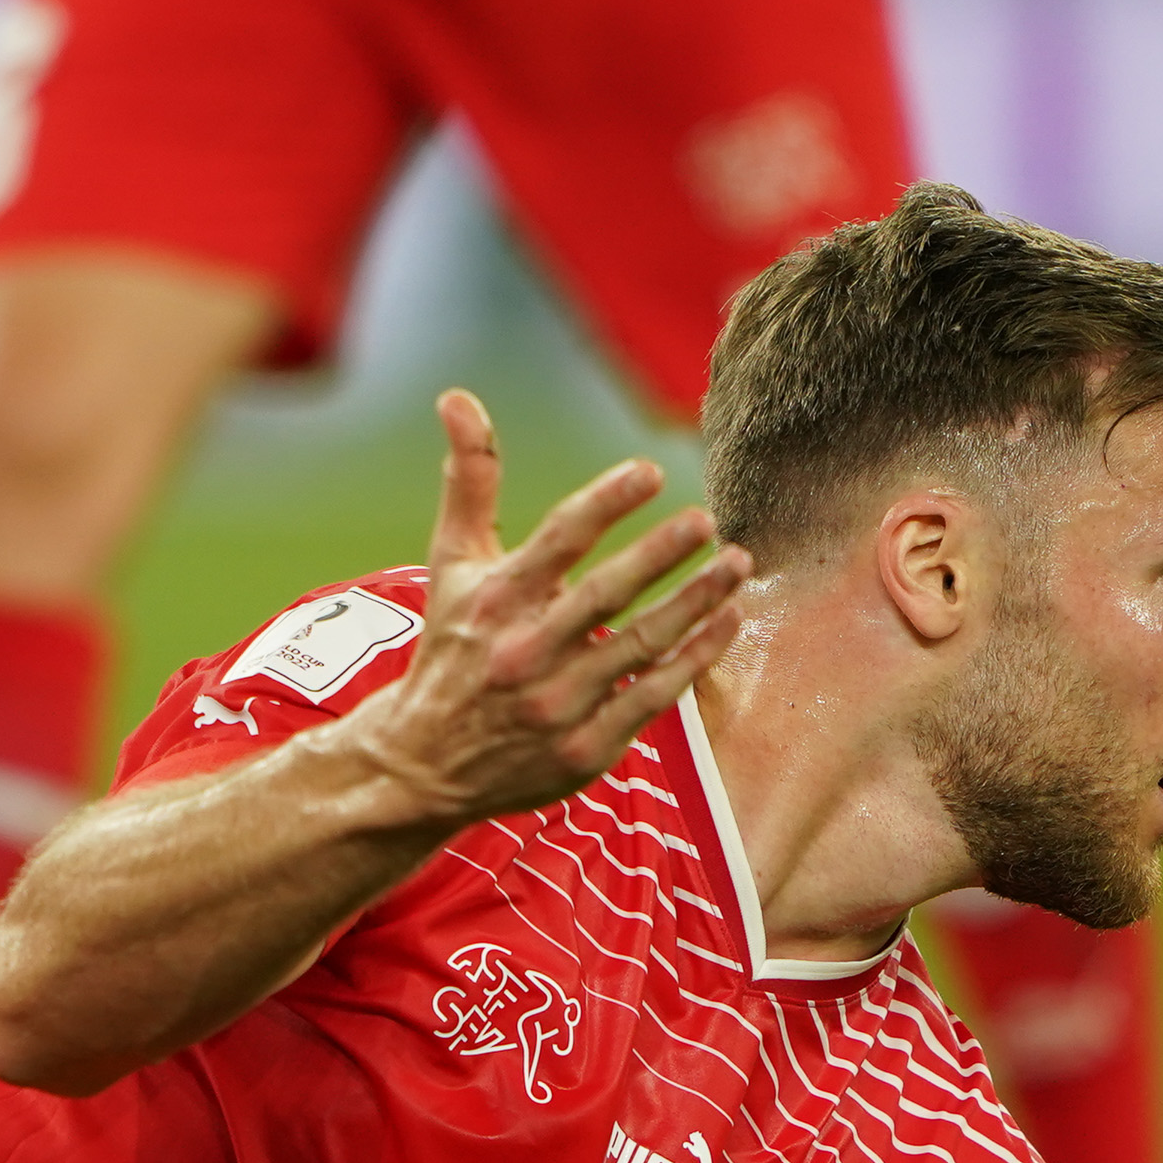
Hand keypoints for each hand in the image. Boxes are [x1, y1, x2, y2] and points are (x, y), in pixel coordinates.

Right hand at [335, 389, 744, 830]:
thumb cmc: (450, 649)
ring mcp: (558, 703)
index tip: (650, 472)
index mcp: (497, 600)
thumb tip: (457, 398)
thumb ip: (470, 482)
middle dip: (662, 553)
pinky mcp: (586, 748)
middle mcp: (526, 651)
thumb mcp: (452, 564)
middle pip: (607, 593)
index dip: (606, 502)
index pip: (558, 539)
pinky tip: (729, 620)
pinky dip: (696, 658)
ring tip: (738, 563)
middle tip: (707, 519)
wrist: (424, 765)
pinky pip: (654, 696)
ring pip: (642, 643)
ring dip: (697, 601)